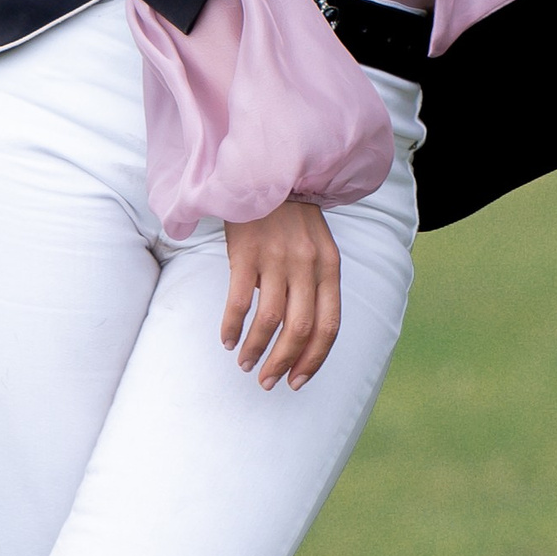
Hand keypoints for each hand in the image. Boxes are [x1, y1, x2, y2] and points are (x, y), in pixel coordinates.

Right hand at [220, 200, 341, 389]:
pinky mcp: (246, 253)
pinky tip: (226, 340)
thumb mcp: (319, 248)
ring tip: (244, 364)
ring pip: (269, 322)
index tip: (298, 381)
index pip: (329, 326)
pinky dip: (231, 327)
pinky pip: (238, 301)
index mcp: (330, 268)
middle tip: (267, 382)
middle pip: (300, 330)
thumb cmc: (293, 217)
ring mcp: (277, 259)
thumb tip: (305, 334)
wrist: (268, 173)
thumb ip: (317, 285)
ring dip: (255, 350)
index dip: (314, 360)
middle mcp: (307, 267)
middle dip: (284, 364)